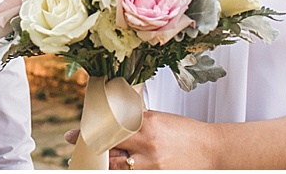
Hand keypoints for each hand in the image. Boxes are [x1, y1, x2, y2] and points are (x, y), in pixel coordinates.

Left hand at [64, 110, 214, 169]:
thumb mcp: (159, 119)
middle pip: (109, 150)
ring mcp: (152, 165)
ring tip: (93, 166)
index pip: (109, 127)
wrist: (213, 151)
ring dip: (103, 167)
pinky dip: (122, 172)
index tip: (72, 135)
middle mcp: (147, 145)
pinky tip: (115, 170)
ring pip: (117, 168)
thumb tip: (111, 118)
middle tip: (76, 154)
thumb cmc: (186, 133)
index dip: (88, 132)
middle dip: (91, 154)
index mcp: (146, 124)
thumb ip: (135, 120)